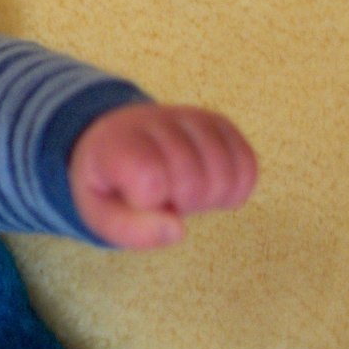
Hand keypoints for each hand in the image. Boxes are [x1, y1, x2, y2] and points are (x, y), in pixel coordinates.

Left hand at [69, 104, 256, 248]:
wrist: (121, 144)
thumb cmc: (112, 185)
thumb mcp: (101, 214)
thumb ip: (129, 229)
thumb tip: (177, 230)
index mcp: (117, 141)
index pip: (150, 175)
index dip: (151, 201)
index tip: (137, 197)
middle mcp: (156, 120)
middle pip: (193, 179)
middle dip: (181, 203)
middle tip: (161, 197)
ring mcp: (191, 118)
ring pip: (226, 172)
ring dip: (208, 198)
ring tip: (182, 192)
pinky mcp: (220, 124)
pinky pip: (248, 164)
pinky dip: (235, 190)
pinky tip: (208, 190)